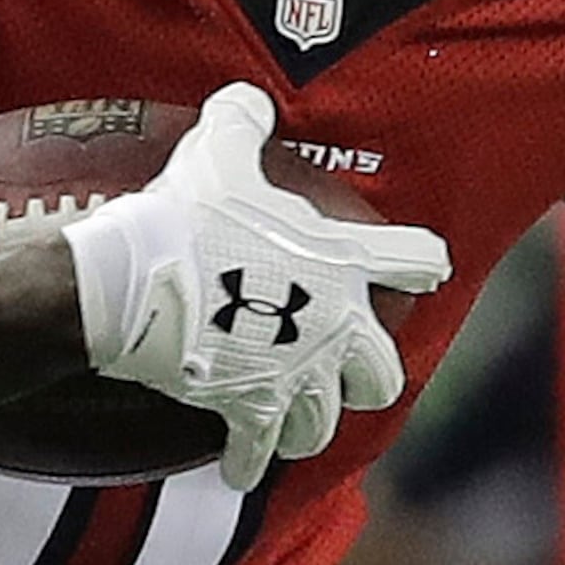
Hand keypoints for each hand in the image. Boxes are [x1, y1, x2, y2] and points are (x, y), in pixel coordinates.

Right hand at [60, 81, 450, 493]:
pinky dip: (251, 460)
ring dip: (311, 423)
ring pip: (327, 423)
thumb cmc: (185, 212)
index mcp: (344, 262)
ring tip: (290, 418)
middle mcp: (335, 328)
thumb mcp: (219, 147)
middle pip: (383, 374)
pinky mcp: (252, 410)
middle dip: (367, 375)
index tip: (426, 270)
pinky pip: (261, 453)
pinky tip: (240, 464)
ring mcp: (296, 376)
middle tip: (341, 368)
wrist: (138, 278)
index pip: (415, 260)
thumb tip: (248, 101)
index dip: (422, 263)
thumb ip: (245, 120)